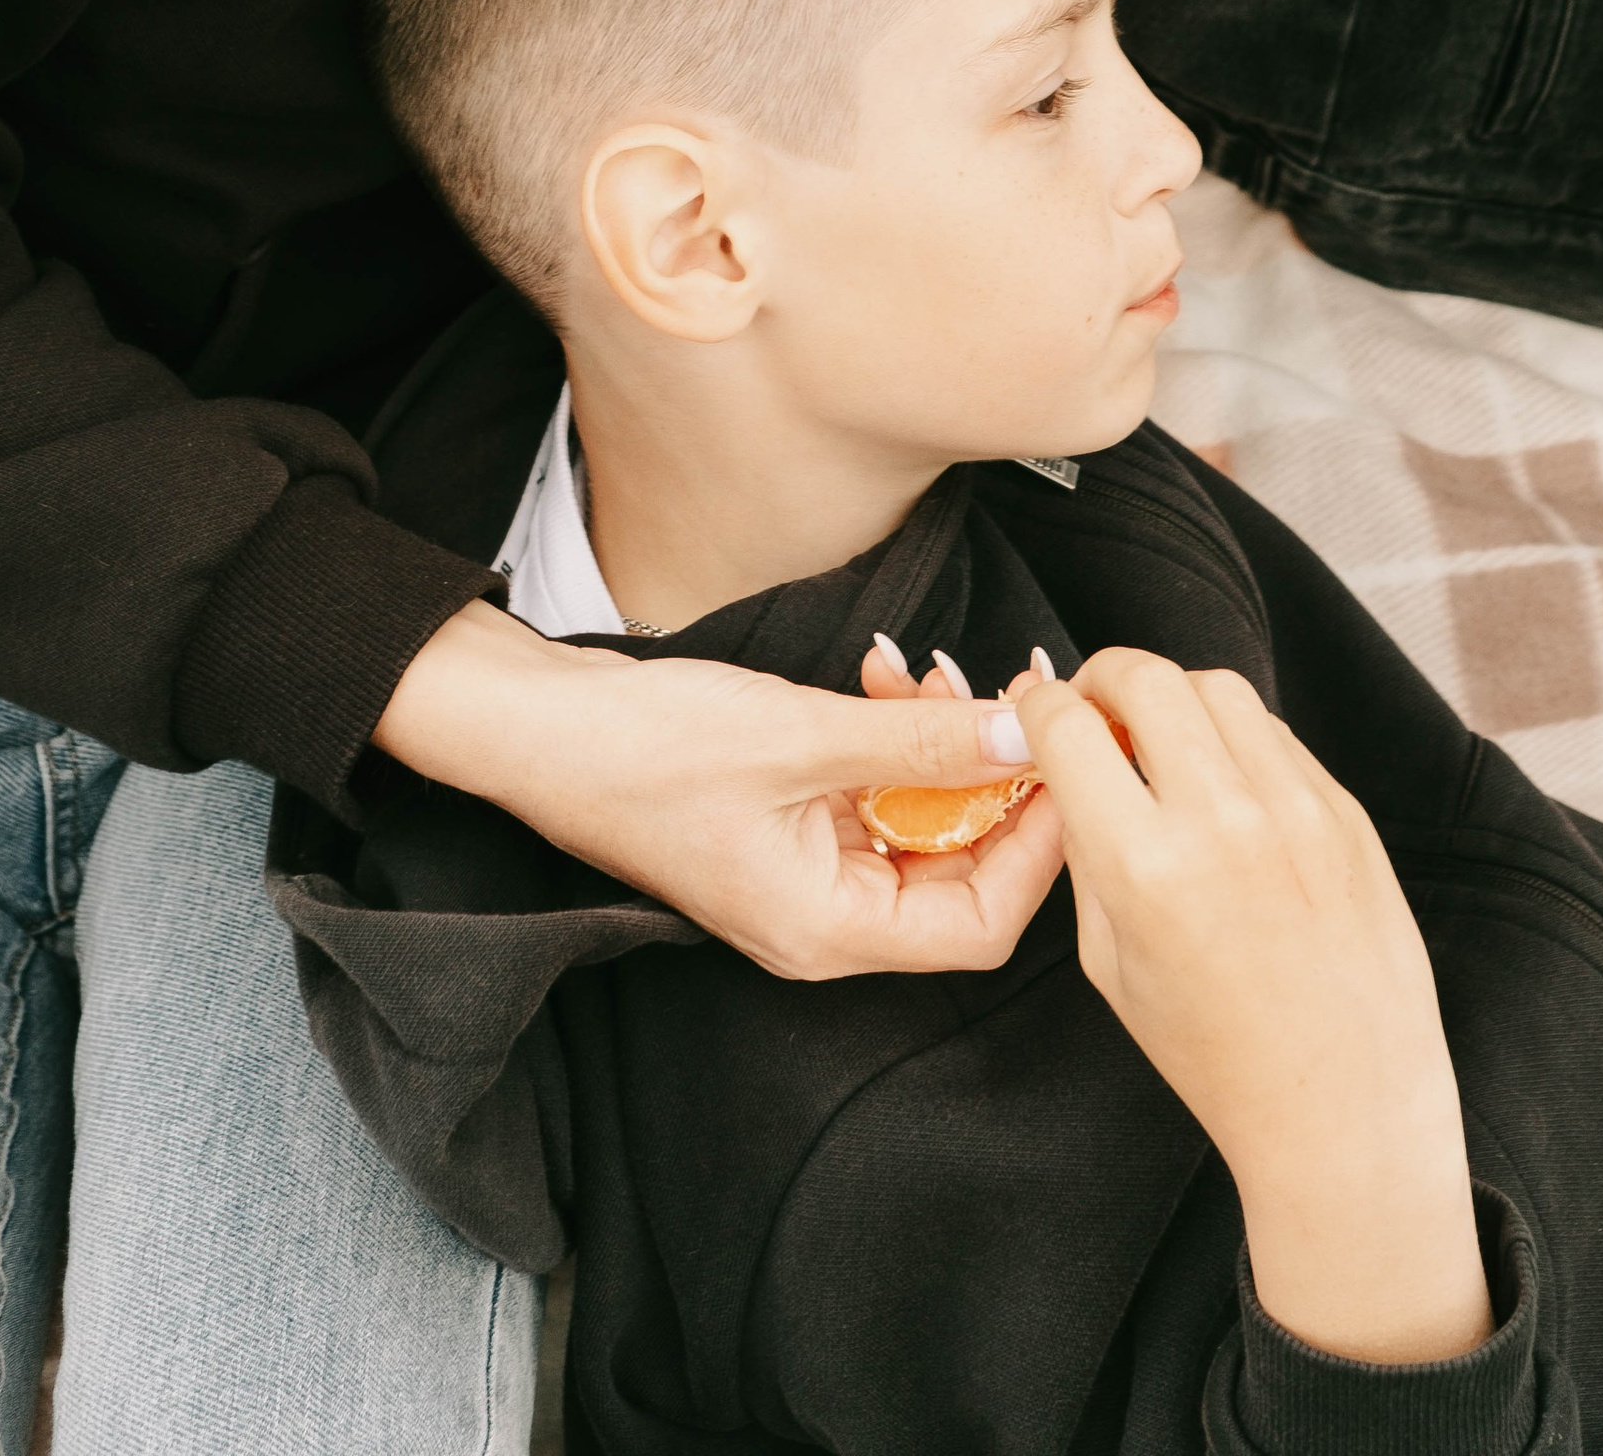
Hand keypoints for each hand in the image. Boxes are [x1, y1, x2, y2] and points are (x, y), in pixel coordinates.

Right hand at [373, 598, 1064, 978]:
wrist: (542, 727)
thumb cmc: (648, 751)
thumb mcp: (801, 735)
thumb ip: (922, 739)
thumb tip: (1027, 734)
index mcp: (828, 930)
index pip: (980, 927)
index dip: (1036, 848)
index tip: (1060, 761)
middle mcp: (825, 917)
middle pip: (962, 876)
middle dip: (992, 781)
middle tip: (1008, 696)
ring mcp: (807, 872)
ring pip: (922, 823)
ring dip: (942, 745)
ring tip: (925, 672)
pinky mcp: (791, 824)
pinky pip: (876, 794)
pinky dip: (895, 737)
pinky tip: (882, 677)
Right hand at [1016, 647, 1489, 1367]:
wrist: (1343, 1101)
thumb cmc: (1220, 1055)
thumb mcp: (1111, 965)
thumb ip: (1087, 855)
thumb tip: (1071, 771)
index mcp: (1145, 866)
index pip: (1070, 727)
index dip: (1041, 707)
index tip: (1040, 712)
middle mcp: (1223, 819)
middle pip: (1146, 677)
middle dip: (1104, 678)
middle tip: (1096, 708)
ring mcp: (1295, 807)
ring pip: (1219, 687)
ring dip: (1175, 697)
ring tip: (1163, 742)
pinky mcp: (1344, 810)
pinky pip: (1276, 735)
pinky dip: (1237, 739)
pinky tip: (1225, 785)